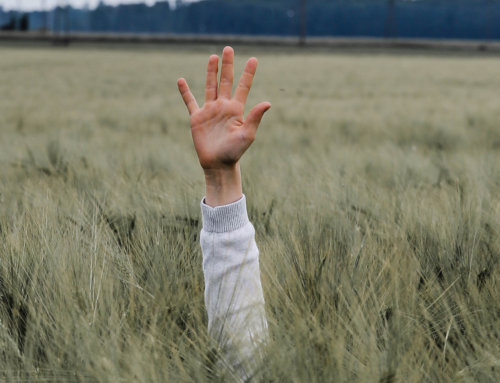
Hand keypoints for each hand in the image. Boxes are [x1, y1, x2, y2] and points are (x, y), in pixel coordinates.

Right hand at [177, 46, 270, 205]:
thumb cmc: (235, 152)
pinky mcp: (197, 118)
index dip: (248, 73)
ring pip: (210, 86)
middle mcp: (223, 107)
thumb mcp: (247, 135)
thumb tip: (267, 103)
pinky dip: (185, 92)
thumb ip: (254, 118)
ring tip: (213, 57)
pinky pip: (190, 102)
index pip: (243, 86)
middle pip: (226, 81)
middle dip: (228, 65)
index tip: (253, 59)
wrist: (218, 164)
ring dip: (211, 72)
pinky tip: (181, 80)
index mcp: (237, 109)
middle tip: (228, 48)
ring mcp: (210, 111)